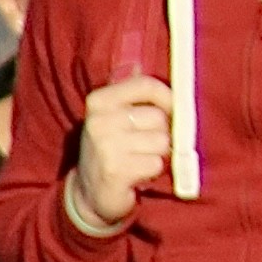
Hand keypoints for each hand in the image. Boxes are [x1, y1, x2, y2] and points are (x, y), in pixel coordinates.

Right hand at [66, 75, 177, 231]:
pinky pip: (156, 163)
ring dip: (157, 154)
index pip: (146, 85)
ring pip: (161, 141)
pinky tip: (137, 174)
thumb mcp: (114, 116)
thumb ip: (134, 95)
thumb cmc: (111, 149)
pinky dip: (152, 170)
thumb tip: (147, 69)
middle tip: (145, 145)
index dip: (168, 97)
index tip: (172, 110)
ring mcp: (106, 146)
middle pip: (159, 117)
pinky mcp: (115, 171)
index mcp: (100, 101)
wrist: (88, 192)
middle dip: (161, 133)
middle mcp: (100, 120)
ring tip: (140, 159)